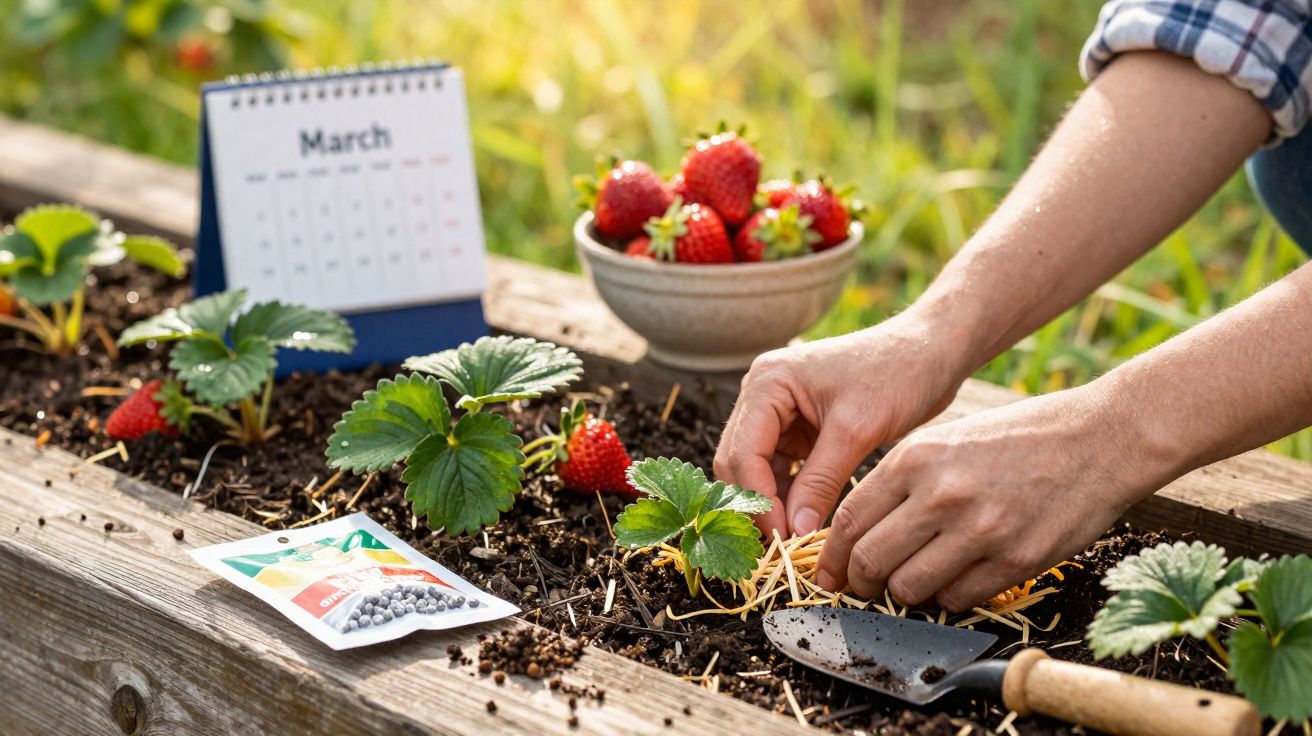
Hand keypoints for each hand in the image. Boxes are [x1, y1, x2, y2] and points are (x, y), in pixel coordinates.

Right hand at [713, 314, 969, 537]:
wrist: (929, 352)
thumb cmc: (897, 374)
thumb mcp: (857, 430)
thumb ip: (821, 480)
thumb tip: (795, 531)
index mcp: (767, 382)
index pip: (743, 452)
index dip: (757, 500)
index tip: (783, 537)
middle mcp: (762, 394)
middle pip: (738, 462)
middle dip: (756, 504)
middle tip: (783, 545)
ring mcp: (777, 412)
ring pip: (755, 470)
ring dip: (770, 503)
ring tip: (795, 539)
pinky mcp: (796, 428)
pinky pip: (780, 470)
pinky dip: (788, 495)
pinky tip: (806, 520)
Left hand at [816, 383, 1162, 610]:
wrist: (1100, 437)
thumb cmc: (1017, 437)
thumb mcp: (946, 440)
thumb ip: (901, 482)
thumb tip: (858, 532)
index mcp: (915, 458)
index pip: (850, 521)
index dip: (833, 557)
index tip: (831, 574)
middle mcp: (941, 493)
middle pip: (871, 561)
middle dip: (860, 584)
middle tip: (865, 590)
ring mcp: (980, 529)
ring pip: (909, 588)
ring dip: (904, 595)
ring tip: (914, 584)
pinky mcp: (1016, 559)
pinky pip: (958, 599)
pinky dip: (948, 598)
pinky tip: (956, 580)